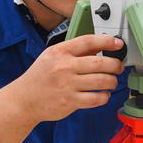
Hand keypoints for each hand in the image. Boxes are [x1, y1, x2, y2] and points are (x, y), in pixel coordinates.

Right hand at [10, 34, 124, 122]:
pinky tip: (103, 95)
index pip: (88, 41)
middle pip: (99, 62)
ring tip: (112, 81)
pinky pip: (96, 98)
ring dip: (112, 81)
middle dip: (115, 65)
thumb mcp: (52, 56)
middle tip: (118, 67)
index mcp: (60, 52)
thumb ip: (74, 51)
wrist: (23, 100)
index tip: (118, 43)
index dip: (107, 41)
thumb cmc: (39, 77)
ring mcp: (67, 85)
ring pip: (101, 81)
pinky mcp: (70, 101)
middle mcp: (64, 67)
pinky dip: (104, 96)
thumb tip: (98, 47)